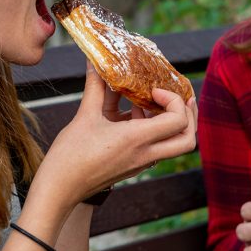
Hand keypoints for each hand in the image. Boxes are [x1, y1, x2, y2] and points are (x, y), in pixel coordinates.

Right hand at [35, 61, 197, 203]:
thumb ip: (95, 86)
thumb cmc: (70, 155)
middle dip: (190, 116)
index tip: (154, 90)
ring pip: (175, 146)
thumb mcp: (84, 116)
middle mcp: (145, 154)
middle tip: (180, 98)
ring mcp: (141, 163)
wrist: (60, 189)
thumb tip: (95, 61)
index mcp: (137, 140)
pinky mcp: (134, 167)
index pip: (178, 121)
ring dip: (173, 123)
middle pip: (188, 140)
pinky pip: (157, 148)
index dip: (174, 100)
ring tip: (153, 104)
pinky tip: (133, 116)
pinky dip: (155, 130)